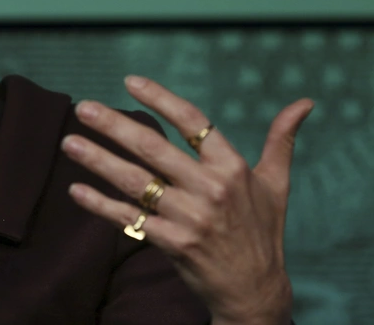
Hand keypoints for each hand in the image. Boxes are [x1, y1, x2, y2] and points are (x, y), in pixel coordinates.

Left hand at [61, 75, 312, 324]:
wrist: (255, 292)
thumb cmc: (263, 232)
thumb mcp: (276, 184)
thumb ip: (282, 140)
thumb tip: (304, 103)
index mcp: (232, 168)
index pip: (192, 122)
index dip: (160, 98)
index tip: (129, 81)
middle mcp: (210, 188)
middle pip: (153, 148)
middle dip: (113, 125)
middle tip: (83, 108)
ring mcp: (190, 217)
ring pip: (134, 182)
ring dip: (97, 160)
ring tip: (69, 143)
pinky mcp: (172, 243)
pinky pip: (128, 219)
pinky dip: (100, 205)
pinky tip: (76, 190)